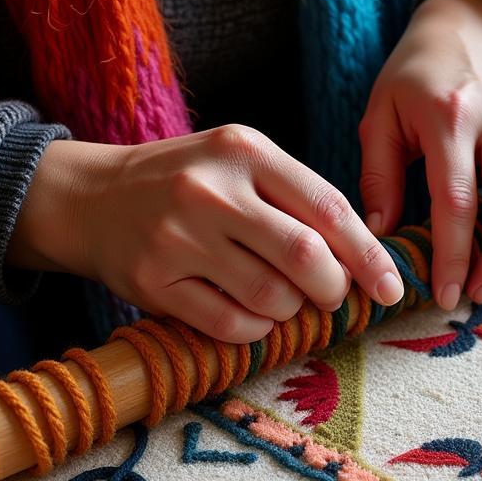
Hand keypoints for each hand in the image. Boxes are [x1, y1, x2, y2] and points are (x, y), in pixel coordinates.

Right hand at [8, 126, 403, 341]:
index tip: (393, 287)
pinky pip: (232, 325)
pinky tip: (247, 312)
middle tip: (331, 296)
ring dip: (290, 310)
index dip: (369, 255)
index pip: (328, 207)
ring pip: (272, 298)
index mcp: (245, 151)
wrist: (89, 197)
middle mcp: (211, 190)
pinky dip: (255, 329)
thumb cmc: (186, 181)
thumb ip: (296, 199)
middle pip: (306, 258)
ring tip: (278, 297)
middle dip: (334, 290)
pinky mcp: (154, 282)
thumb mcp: (239, 162)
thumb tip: (363, 260)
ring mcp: (178, 238)